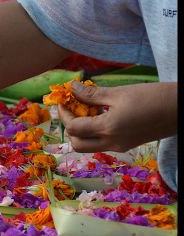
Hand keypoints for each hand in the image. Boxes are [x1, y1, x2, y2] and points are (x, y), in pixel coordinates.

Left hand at [57, 81, 176, 152]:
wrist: (180, 109)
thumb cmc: (152, 97)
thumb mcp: (120, 93)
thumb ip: (92, 94)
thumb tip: (72, 88)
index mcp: (109, 129)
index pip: (74, 128)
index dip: (64, 114)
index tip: (63, 100)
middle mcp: (112, 143)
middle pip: (77, 144)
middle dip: (69, 127)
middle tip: (71, 108)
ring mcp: (120, 146)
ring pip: (88, 146)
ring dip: (81, 131)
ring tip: (86, 109)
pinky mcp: (126, 145)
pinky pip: (101, 143)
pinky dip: (94, 132)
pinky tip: (100, 114)